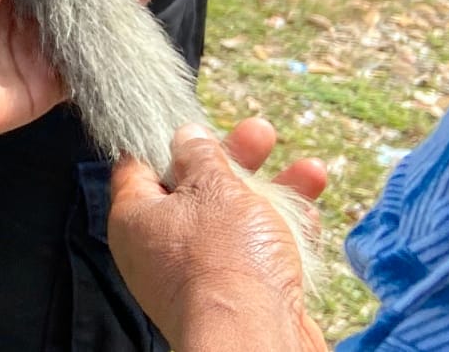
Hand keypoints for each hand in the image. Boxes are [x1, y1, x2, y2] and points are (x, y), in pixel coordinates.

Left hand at [109, 121, 326, 351]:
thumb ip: (201, 156)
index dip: (166, 138)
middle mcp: (160, 250)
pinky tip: (312, 214)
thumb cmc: (225, 260)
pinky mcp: (235, 299)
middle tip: (262, 134)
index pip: (138, 166)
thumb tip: (187, 136)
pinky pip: (255, 255)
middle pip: (195, 188)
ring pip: (233, 220)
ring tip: (308, 171)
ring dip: (272, 192)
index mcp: (136, 219)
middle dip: (235, 158)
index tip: (193, 119)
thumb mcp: (213, 187)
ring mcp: (198, 276)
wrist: (256, 343)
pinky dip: (282, 233)